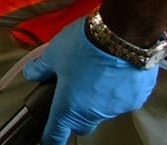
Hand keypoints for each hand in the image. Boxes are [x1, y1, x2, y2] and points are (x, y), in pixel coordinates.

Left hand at [22, 16, 158, 144]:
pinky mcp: (135, 100)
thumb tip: (31, 73)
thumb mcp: (54, 53)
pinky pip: (121, 101)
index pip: (56, 133)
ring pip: (102, 111)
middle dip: (74, 114)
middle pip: (81, 123)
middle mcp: (93, 112)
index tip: (47, 140)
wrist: (122, 33)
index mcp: (69, 106)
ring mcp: (115, 108)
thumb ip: (41, 67)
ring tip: (94, 73)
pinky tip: (113, 72)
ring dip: (96, 99)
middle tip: (71, 93)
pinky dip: (115, 92)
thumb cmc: (87, 43)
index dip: (49, 138)